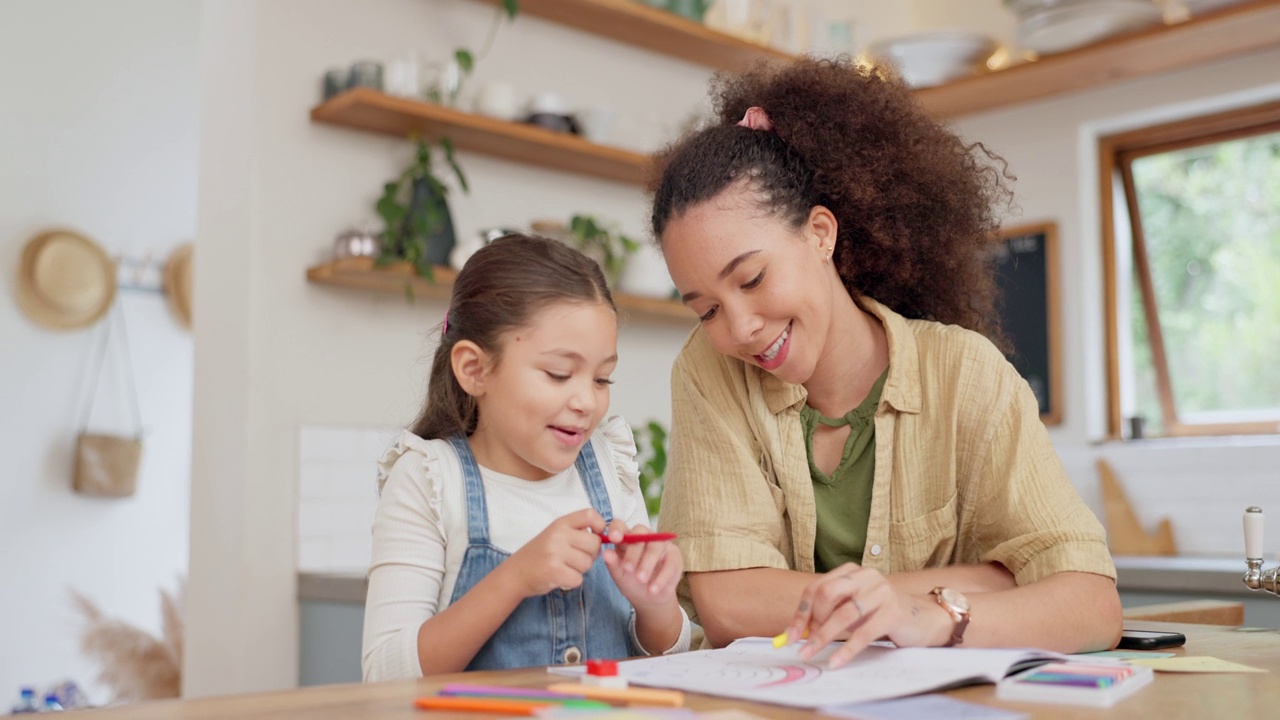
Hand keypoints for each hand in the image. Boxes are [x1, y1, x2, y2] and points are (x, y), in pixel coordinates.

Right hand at [503, 508, 604, 597]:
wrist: (515, 573)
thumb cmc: (540, 554)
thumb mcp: (555, 534)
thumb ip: (576, 532)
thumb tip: (605, 536)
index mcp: (560, 523)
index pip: (590, 515)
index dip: (600, 524)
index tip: (596, 534)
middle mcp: (558, 535)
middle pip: (594, 544)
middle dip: (590, 555)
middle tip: (575, 559)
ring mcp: (555, 553)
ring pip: (588, 563)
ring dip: (580, 570)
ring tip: (564, 567)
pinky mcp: (554, 571)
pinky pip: (579, 578)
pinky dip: (572, 582)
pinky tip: (561, 577)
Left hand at [601, 520, 682, 608]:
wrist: (650, 598)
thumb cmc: (632, 582)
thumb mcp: (620, 576)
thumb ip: (613, 564)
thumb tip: (606, 554)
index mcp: (626, 538)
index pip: (620, 525)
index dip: (617, 529)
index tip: (614, 538)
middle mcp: (644, 536)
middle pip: (640, 533)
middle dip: (633, 551)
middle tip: (628, 568)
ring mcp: (660, 544)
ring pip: (656, 546)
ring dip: (648, 564)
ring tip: (641, 580)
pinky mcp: (674, 555)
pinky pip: (670, 562)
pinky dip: (661, 577)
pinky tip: (653, 589)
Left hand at [784, 563, 950, 668]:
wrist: (924, 619)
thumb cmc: (882, 615)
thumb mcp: (853, 610)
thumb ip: (829, 615)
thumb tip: (797, 634)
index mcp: (851, 572)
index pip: (816, 588)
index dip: (800, 613)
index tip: (789, 637)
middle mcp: (865, 576)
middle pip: (826, 593)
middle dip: (811, 621)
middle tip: (804, 643)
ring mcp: (881, 591)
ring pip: (843, 613)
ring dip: (823, 636)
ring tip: (811, 653)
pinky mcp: (893, 612)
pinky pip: (864, 632)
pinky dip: (847, 649)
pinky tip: (836, 661)